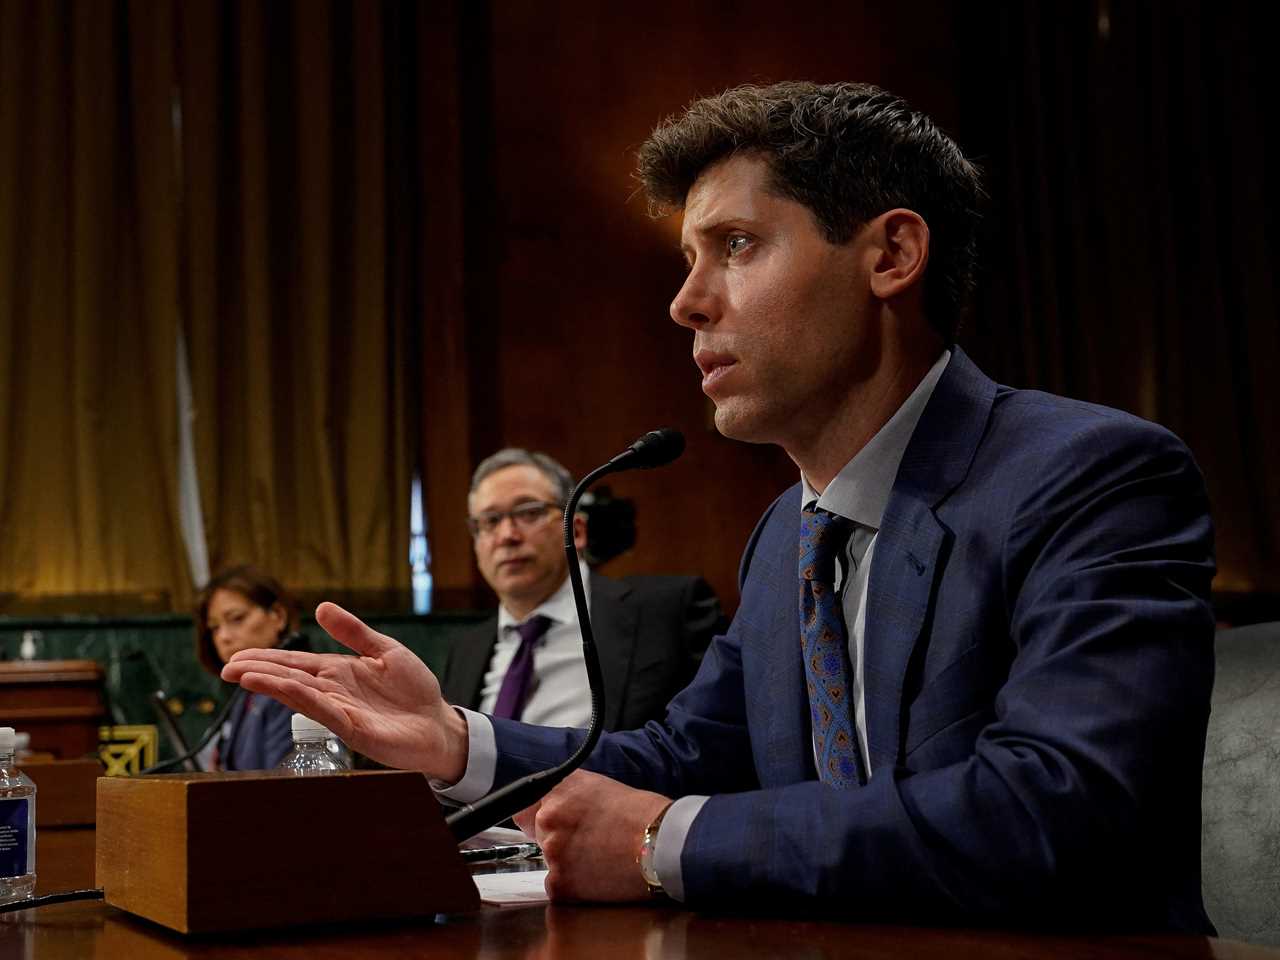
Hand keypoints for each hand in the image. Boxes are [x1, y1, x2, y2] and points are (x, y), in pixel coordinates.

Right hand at [220, 601, 467, 780]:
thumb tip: (321, 607)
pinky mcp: (354, 729)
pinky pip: (323, 711)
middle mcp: (333, 692)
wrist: (438, 723)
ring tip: (243, 676)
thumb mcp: (384, 650)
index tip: (238, 656)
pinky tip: (283, 690)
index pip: (295, 664)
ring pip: (300, 695)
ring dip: (271, 685)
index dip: (267, 659)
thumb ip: (354, 632)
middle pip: (290, 678)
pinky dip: (301, 699)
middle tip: (226, 668)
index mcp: (339, 672)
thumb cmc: (414, 691)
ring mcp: (341, 711)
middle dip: (258, 672)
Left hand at [513, 769, 670, 902]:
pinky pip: (557, 887)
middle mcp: (549, 817)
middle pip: (538, 836)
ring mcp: (552, 852)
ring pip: (549, 862)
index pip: (524, 808)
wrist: (663, 844)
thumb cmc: (642, 815)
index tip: (550, 826)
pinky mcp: (560, 884)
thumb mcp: (599, 787)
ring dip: (567, 864)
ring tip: (599, 859)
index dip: (539, 819)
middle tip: (590, 843)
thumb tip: (550, 805)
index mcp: (558, 790)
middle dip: (558, 840)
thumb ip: (568, 794)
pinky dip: (575, 887)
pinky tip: (599, 877)